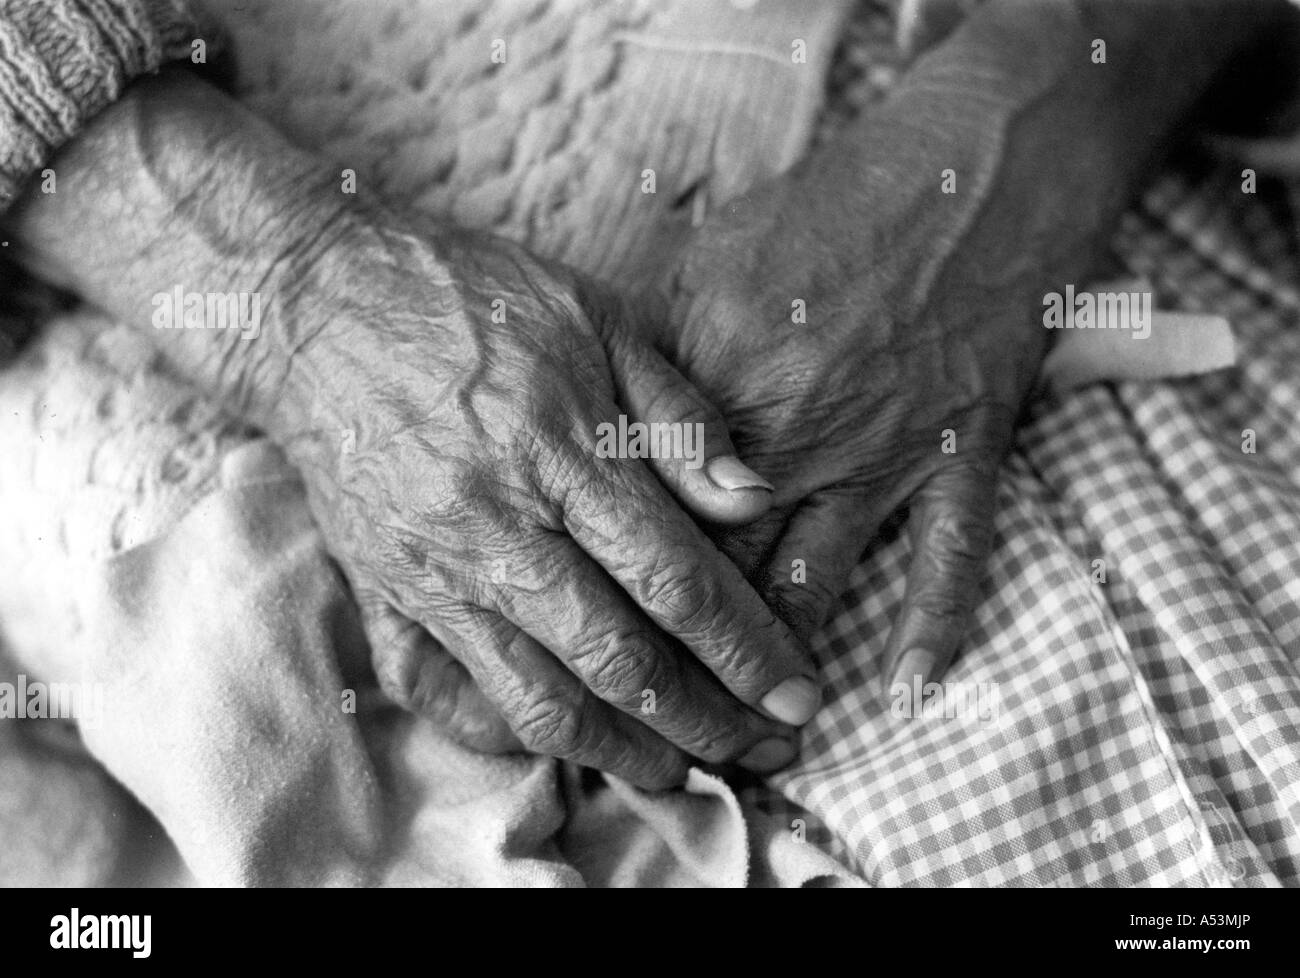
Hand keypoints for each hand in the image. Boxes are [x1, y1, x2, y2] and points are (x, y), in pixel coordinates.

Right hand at [268, 219, 818, 786]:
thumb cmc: (475, 298)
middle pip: (616, 659)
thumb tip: (753, 500)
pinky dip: (498, 732)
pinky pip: (438, 691)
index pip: (674, 579)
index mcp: (561, 449)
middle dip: (705, 718)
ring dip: (618, 749)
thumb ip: (677, 417)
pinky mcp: (381, 590)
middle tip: (765, 745)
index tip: (799, 688)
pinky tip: (557, 737)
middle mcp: (495, 524)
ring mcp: (430, 567)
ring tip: (679, 767)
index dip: (747, 647)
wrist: (322, 302)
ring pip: (534, 696)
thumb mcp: (596, 318)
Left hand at [646, 0, 1221, 690]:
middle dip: (693, 661)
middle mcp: (790, 434)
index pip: (653, 516)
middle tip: (668, 740)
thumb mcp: (703, 262)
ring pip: (822, 579)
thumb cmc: (821, 214)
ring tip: (765, 746)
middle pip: (725, 568)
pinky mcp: (960, 454)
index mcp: (717, 389)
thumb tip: (591, 430)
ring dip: (792, 666)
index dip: (620, 593)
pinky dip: (938, 620)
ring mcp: (880, 451)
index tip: (593, 654)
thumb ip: (645, 359)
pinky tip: (914, 690)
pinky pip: (952, 551)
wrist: (962, 178)